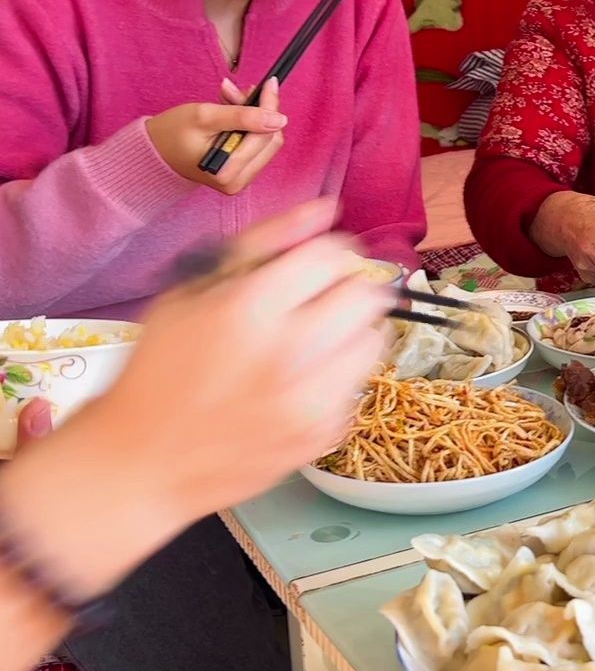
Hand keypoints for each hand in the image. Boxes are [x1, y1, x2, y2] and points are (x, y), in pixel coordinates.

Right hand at [0, 199, 393, 598]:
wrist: (143, 461)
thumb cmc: (162, 367)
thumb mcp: (192, 289)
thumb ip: (263, 242)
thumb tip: (326, 209)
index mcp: (252, 309)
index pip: (335, 256)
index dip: (331, 250)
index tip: (318, 262)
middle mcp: (291, 354)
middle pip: (367, 295)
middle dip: (350, 287)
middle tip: (321, 298)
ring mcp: (313, 400)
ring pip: (376, 339)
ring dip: (353, 330)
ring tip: (315, 339)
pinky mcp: (325, 434)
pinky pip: (359, 385)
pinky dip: (339, 376)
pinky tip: (301, 381)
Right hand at [146, 77, 286, 194]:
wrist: (155, 150)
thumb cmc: (172, 132)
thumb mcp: (205, 116)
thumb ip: (242, 116)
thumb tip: (279, 119)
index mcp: (228, 171)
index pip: (265, 135)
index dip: (269, 106)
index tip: (270, 83)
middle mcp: (238, 182)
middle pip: (270, 140)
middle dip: (259, 111)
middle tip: (237, 91)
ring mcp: (240, 180)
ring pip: (266, 142)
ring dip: (254, 117)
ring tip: (229, 100)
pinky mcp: (240, 175)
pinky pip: (256, 147)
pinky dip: (249, 127)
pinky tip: (232, 115)